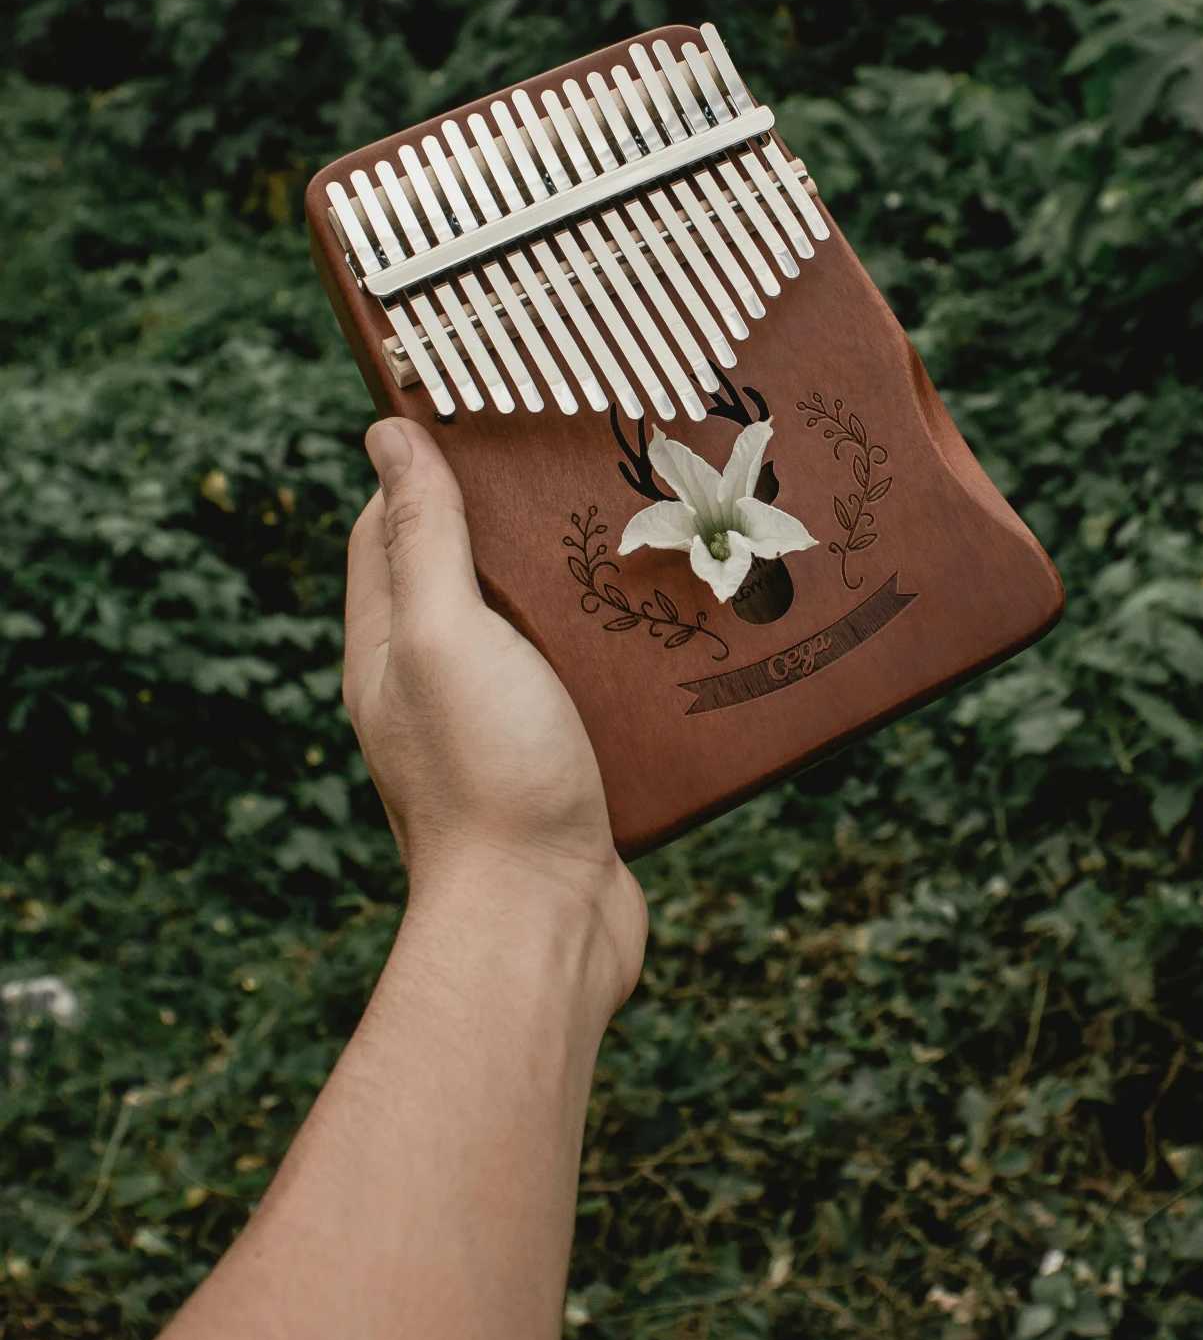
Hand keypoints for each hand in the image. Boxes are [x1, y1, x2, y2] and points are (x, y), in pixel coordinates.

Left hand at [344, 418, 645, 1012]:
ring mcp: (503, 727)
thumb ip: (422, 541)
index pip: (390, 527)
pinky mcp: (567, 764)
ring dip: (587, 581)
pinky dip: (628, 648)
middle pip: (473, 571)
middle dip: (522, 516)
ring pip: (542, 627)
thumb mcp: (447, 638)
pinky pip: (595, 685)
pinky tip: (680, 620)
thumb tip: (386, 439)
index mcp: (391, 647)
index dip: (429, 464)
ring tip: (654, 524)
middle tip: (594, 459)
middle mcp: (438, 684)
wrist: (545, 928)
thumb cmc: (487, 779)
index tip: (493, 411)